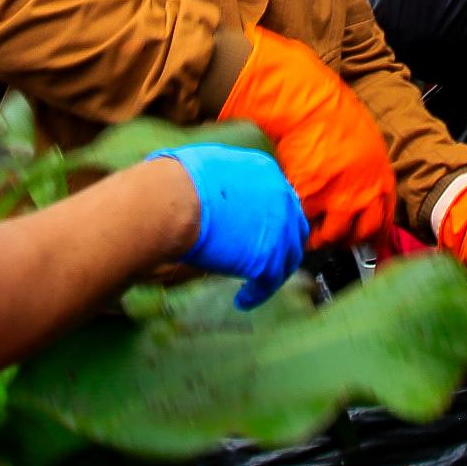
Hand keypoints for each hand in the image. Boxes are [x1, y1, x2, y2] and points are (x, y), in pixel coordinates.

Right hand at [157, 144, 309, 308]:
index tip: (258, 235)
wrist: (173, 202)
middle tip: (264, 262)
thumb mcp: (208, 165)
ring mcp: (279, 228)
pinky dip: (257, 294)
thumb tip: (212, 190)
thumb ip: (223, 178)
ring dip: (272, 274)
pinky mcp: (269, 256)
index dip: (270, 221)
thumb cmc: (174, 182)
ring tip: (252, 287)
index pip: (279, 200)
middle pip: (293, 229)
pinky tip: (243, 300)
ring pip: (287, 259)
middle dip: (282, 248)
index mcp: (265, 172)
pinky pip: (270, 282)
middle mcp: (280, 197)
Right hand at [219, 28, 398, 247]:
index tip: (368, 241)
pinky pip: (304, 223)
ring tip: (309, 235)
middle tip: (335, 239)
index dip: (375, 234)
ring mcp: (336, 201)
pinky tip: (291, 220)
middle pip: (359, 234)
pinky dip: (297, 224)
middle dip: (347, 240)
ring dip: (320, 238)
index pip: (384, 220)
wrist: (306, 105)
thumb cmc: (332, 113)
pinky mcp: (309, 201)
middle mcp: (363, 195)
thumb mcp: (365, 140)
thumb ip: (366, 169)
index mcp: (381, 179)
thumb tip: (360, 182)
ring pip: (330, 236)